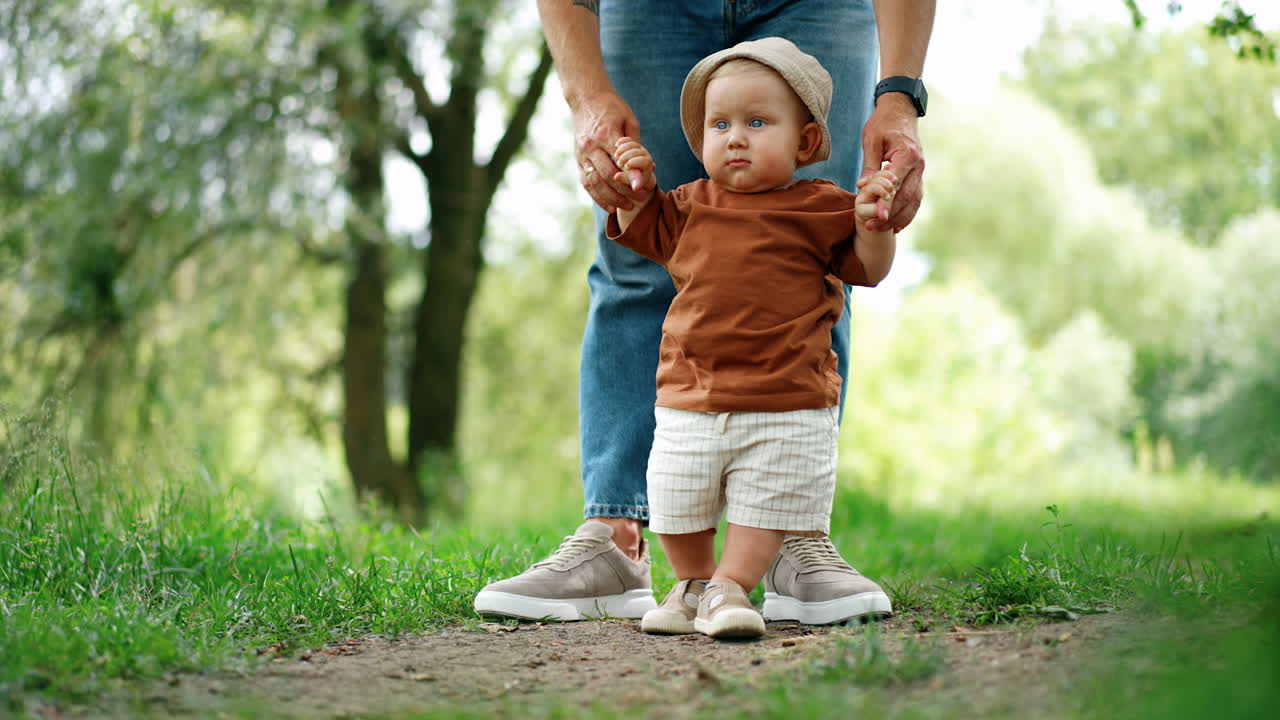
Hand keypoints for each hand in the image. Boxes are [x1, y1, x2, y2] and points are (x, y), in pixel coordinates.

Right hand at [572, 91, 649, 213]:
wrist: (586, 98)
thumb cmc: (612, 108)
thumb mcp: (629, 119)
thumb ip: (635, 144)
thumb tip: (647, 167)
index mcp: (605, 134)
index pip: (620, 160)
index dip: (632, 176)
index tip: (644, 187)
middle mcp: (590, 146)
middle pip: (607, 175)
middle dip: (625, 190)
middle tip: (642, 199)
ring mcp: (581, 154)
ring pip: (595, 183)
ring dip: (611, 198)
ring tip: (628, 207)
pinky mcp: (577, 160)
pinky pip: (586, 183)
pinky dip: (598, 197)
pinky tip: (610, 207)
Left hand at [858, 93, 924, 231]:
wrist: (900, 110)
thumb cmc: (883, 123)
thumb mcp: (871, 140)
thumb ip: (870, 165)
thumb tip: (862, 186)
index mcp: (907, 155)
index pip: (897, 185)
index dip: (886, 203)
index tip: (876, 217)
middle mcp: (918, 165)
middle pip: (907, 197)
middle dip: (890, 214)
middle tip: (872, 226)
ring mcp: (921, 171)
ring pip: (914, 201)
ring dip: (899, 217)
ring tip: (882, 230)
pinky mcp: (918, 174)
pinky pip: (916, 197)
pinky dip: (907, 212)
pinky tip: (896, 225)